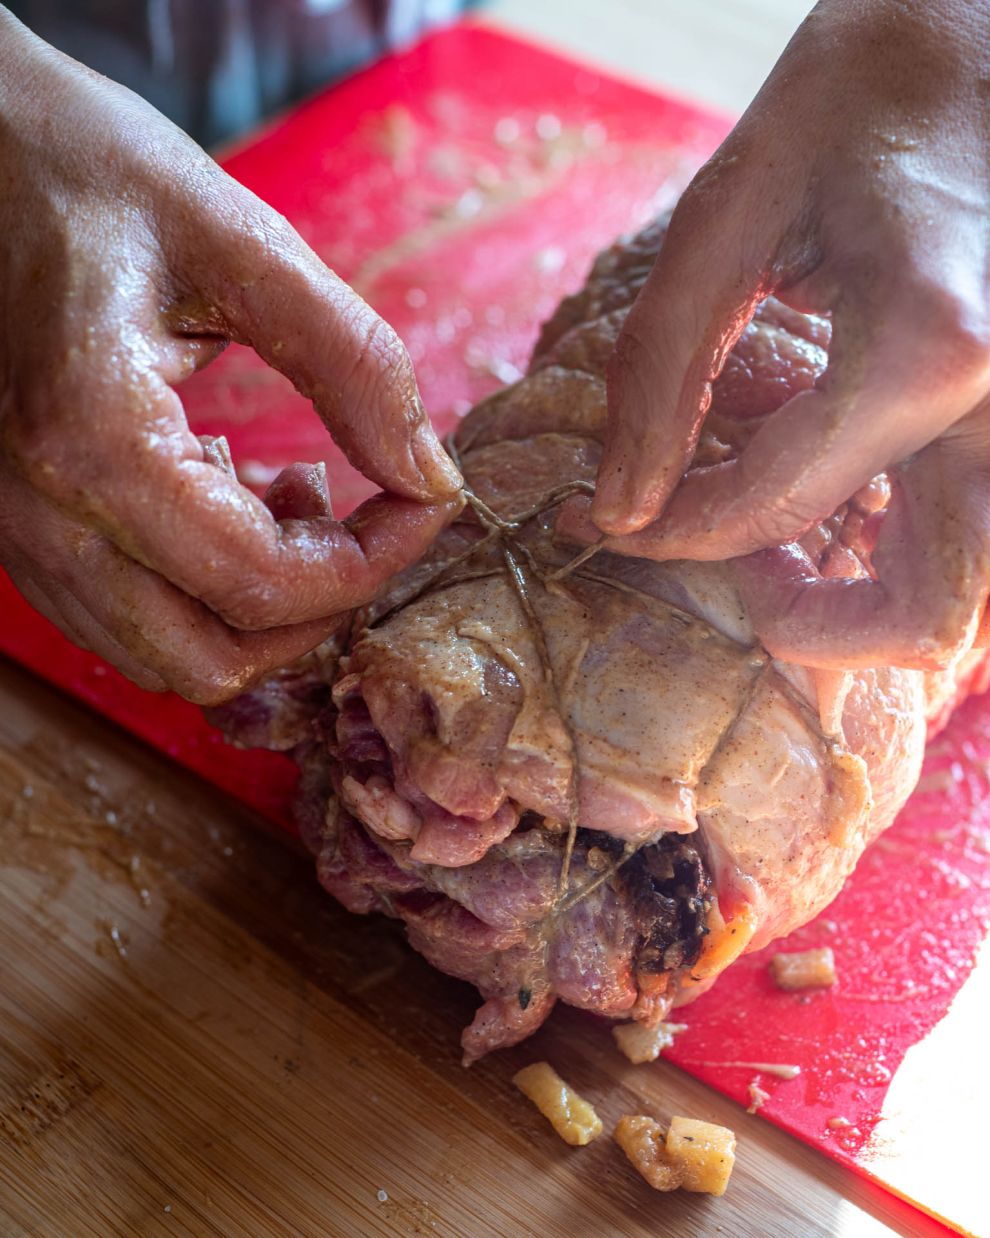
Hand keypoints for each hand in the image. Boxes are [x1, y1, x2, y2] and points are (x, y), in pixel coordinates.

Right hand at [0, 9, 460, 703]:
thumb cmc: (83, 168)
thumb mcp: (239, 240)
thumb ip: (353, 364)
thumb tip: (429, 477)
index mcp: (90, 441)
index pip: (266, 583)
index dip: (374, 562)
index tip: (428, 498)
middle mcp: (37, 515)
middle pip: (214, 659)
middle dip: (319, 606)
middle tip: (367, 515)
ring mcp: (15, 533)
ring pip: (169, 658)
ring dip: (261, 604)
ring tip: (293, 490)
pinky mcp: (20, 526)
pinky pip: (128, 617)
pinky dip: (206, 588)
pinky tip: (233, 490)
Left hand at [591, 0, 989, 668]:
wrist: (985, 30)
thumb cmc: (861, 91)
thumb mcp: (731, 211)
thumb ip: (661, 370)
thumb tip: (618, 508)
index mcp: (932, 344)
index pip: (774, 506)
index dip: (673, 533)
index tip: (612, 519)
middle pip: (929, 611)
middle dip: (806, 624)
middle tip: (734, 573)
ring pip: (977, 596)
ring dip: (877, 609)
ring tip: (793, 554)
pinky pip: (982, 535)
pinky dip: (911, 556)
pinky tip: (846, 504)